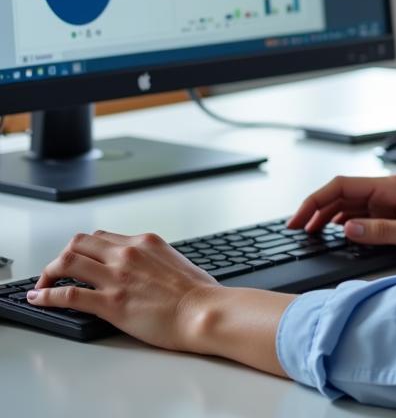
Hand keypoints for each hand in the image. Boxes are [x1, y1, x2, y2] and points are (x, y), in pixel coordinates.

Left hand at [28, 230, 221, 351]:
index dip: (85, 249)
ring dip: (49, 272)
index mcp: (145, 242)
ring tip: (42, 284)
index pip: (103, 236)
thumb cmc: (198, 292)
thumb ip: (154, 260)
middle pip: (80, 242)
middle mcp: (128, 253)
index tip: (79, 260)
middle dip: (62, 255)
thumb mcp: (176, 262)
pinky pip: (68, 294)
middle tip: (56, 271)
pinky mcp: (111, 303)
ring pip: (68, 261)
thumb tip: (147, 269)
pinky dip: (47, 295)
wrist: (203, 311)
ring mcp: (117, 276)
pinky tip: (39, 299)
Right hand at [289, 173, 395, 260]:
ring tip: (309, 233)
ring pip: (350, 204)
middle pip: (341, 193)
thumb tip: (345, 229)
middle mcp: (388, 189)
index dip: (314, 200)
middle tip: (296, 230)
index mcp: (391, 187)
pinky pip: (363, 213)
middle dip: (315, 209)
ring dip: (327, 216)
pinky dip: (345, 222)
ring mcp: (392, 200)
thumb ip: (378, 232)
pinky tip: (335, 233)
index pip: (341, 185)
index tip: (297, 218)